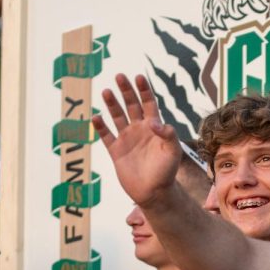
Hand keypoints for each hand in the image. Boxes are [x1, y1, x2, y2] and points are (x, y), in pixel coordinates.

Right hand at [93, 74, 182, 210]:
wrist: (154, 193)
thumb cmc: (167, 172)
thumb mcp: (173, 152)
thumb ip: (168, 134)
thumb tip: (153, 122)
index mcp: (154, 127)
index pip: (149, 103)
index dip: (144, 90)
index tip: (139, 77)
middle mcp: (139, 129)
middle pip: (131, 105)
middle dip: (126, 90)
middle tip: (119, 76)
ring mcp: (127, 139)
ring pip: (117, 116)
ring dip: (111, 104)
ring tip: (106, 91)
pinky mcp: (116, 151)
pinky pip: (106, 136)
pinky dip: (100, 127)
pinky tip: (96, 117)